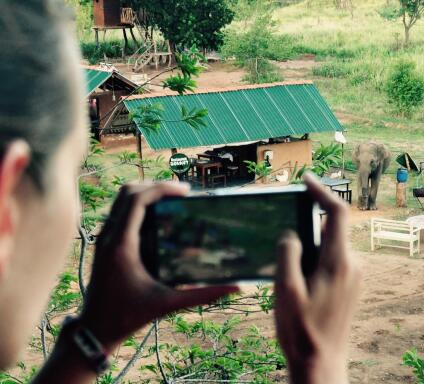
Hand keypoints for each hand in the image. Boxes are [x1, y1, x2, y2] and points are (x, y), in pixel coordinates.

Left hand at [80, 183, 237, 351]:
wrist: (95, 330)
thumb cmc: (129, 317)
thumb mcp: (168, 304)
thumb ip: (203, 295)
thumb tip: (236, 288)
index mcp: (121, 246)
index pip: (137, 201)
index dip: (162, 188)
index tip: (186, 191)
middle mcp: (108, 237)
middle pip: (127, 193)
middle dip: (155, 186)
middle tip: (182, 193)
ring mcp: (103, 239)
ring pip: (120, 200)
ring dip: (145, 193)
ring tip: (172, 200)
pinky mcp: (103, 244)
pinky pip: (119, 213)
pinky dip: (137, 206)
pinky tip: (158, 217)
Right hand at [275, 174, 360, 383]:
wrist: (322, 364)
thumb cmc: (301, 330)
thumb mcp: (285, 291)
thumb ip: (288, 255)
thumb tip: (292, 234)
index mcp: (338, 262)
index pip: (337, 213)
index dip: (322, 192)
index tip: (306, 180)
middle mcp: (352, 265)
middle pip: (333, 228)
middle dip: (310, 219)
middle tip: (285, 223)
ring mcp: (354, 277)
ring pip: (332, 245)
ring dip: (312, 242)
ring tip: (287, 260)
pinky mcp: (351, 287)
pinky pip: (334, 260)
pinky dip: (317, 256)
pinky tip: (298, 275)